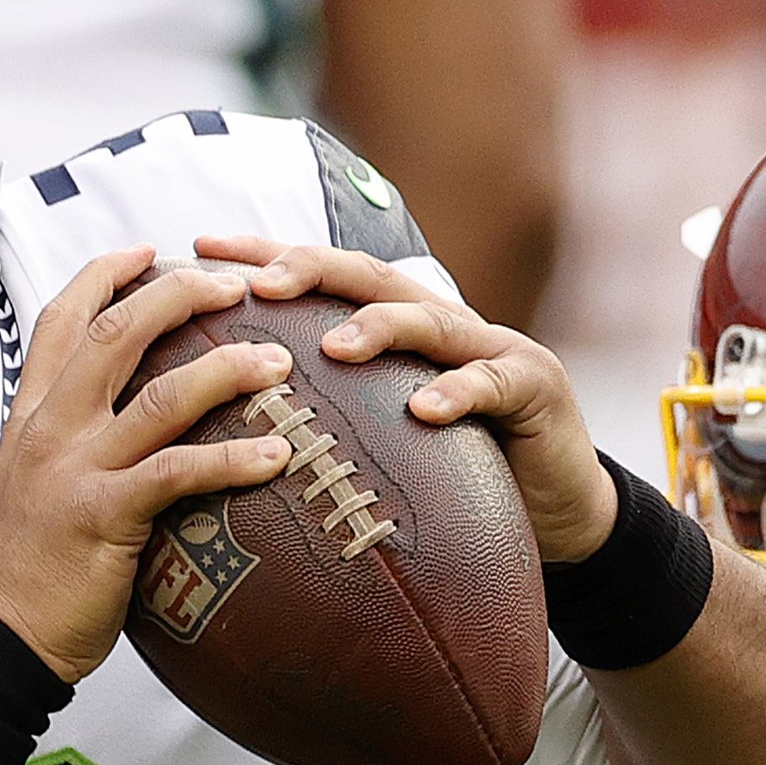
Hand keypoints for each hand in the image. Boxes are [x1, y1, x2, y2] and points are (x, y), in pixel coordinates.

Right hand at [0, 248, 295, 682]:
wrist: (1, 635)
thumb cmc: (31, 566)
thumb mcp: (37, 480)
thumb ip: (74, 437)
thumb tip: (129, 414)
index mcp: (33, 413)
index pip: (63, 318)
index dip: (107, 274)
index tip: (151, 250)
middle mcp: (51, 428)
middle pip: (117, 332)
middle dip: (180, 295)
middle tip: (235, 286)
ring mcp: (76, 468)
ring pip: (158, 394)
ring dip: (225, 370)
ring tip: (276, 362)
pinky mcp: (104, 516)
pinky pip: (179, 473)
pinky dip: (233, 460)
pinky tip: (277, 456)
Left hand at [192, 235, 618, 562]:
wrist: (562, 515)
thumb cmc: (463, 478)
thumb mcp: (387, 441)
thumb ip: (334, 418)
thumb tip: (229, 429)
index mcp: (403, 329)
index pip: (329, 278)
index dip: (269, 257)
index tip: (203, 250)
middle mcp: (445, 325)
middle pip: (373, 279)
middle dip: (314, 271)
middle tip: (259, 283)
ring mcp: (495, 350)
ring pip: (430, 321)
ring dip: (378, 328)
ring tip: (332, 346)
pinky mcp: (536, 388)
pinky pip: (493, 385)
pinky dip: (457, 394)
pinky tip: (423, 410)